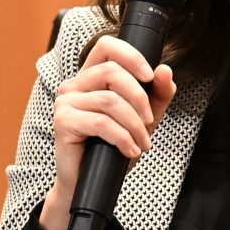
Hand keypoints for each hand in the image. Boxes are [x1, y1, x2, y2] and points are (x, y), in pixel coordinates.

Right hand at [38, 35, 177, 229]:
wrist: (87, 182)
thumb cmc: (111, 148)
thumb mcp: (143, 119)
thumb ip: (157, 95)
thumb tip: (165, 71)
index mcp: (90, 77)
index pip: (106, 46)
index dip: (130, 55)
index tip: (150, 76)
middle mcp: (74, 85)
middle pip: (112, 72)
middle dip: (139, 98)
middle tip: (149, 122)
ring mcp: (65, 102)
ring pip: (109, 100)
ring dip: (134, 124)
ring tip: (142, 142)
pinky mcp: (63, 122)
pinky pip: (101, 122)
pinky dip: (123, 138)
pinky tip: (130, 150)